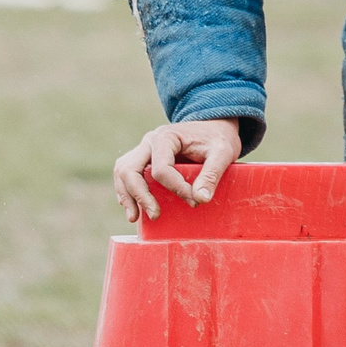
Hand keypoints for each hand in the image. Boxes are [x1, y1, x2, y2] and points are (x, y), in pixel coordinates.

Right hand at [112, 119, 242, 219]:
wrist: (214, 129)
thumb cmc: (218, 139)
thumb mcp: (222, 153)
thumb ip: (212, 174)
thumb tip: (200, 199)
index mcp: (166, 137)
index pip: (161, 169)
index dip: (176, 188)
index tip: (194, 201)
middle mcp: (149, 142)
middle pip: (130, 170)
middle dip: (140, 195)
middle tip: (155, 215)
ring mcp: (144, 150)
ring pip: (123, 172)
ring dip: (127, 195)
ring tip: (135, 217)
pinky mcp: (144, 160)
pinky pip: (127, 175)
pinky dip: (127, 192)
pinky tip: (134, 209)